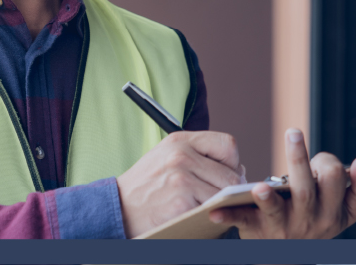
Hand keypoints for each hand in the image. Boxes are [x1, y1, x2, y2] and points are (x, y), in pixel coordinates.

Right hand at [116, 131, 243, 237]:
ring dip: (222, 204)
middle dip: (232, 189)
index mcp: (180, 140)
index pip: (227, 144)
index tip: (227, 173)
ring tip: (209, 206)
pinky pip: (211, 209)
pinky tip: (198, 214)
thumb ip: (198, 156)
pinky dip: (210, 214)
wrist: (119, 207)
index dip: (233, 162)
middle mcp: (181, 155)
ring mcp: (181, 178)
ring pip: (224, 193)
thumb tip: (237, 167)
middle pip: (230, 173)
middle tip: (223, 198)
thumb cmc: (146, 185)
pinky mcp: (181, 202)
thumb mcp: (167, 157)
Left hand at [208, 128, 355, 238]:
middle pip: (308, 191)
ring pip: (277, 210)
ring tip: (260, 188)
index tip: (348, 160)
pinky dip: (229, 216)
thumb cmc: (314, 219)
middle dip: (300, 161)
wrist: (287, 254)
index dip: (343, 171)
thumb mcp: (343, 209)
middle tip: (292, 132)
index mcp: (334, 213)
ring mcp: (284, 228)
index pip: (342, 186)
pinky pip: (243, 222)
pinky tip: (215, 211)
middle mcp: (311, 222)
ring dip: (268, 198)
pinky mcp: (258, 232)